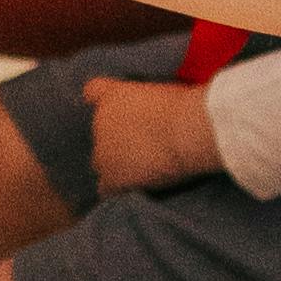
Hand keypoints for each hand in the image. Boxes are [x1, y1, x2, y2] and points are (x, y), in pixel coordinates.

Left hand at [83, 76, 220, 195]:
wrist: (187, 130)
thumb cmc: (185, 109)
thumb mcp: (163, 93)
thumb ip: (147, 102)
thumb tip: (154, 115)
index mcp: (113, 96)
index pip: (93, 91)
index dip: (102, 100)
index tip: (118, 110)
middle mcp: (100, 121)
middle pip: (101, 134)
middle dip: (119, 141)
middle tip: (146, 148)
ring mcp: (102, 151)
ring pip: (101, 163)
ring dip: (117, 166)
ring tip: (144, 170)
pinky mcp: (112, 177)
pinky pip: (106, 188)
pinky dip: (119, 189)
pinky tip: (136, 188)